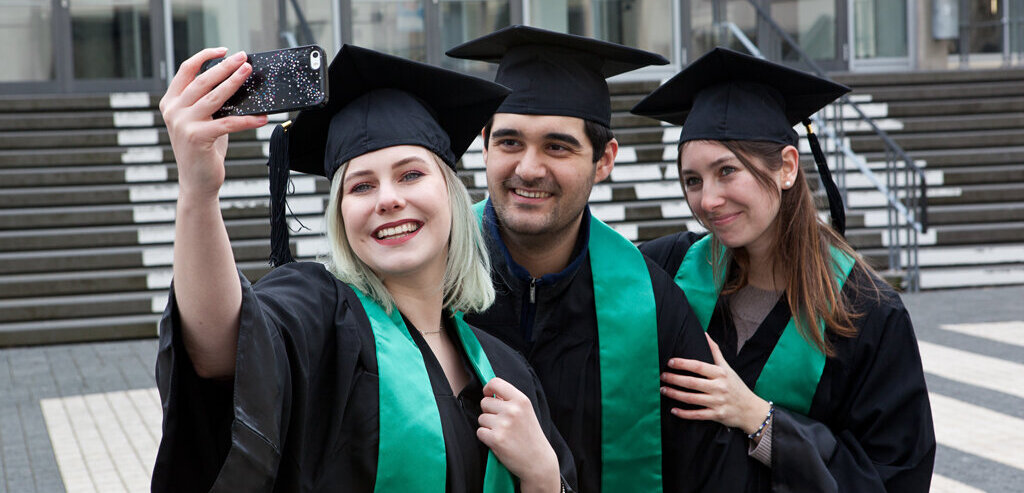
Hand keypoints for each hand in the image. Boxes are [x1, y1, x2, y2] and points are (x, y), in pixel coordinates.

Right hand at [159, 48, 267, 200]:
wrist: (197, 181)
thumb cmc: (204, 149)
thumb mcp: (203, 120)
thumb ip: (211, 102)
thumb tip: (237, 83)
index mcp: (171, 102)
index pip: (186, 70)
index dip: (205, 57)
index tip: (224, 51)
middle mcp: (173, 110)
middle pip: (202, 80)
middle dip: (225, 67)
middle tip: (243, 58)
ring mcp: (183, 123)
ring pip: (214, 96)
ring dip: (234, 82)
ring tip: (249, 73)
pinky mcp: (196, 137)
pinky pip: (228, 123)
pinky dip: (247, 120)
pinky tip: (262, 117)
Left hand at [478, 378, 560, 492]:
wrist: (538, 461)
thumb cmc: (530, 436)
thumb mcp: (526, 412)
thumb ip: (510, 401)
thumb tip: (490, 392)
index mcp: (521, 400)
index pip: (495, 382)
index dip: (488, 389)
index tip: (488, 395)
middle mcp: (512, 410)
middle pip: (484, 402)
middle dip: (488, 412)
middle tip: (501, 422)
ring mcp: (504, 424)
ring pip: (481, 418)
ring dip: (487, 426)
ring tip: (502, 433)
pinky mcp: (496, 439)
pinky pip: (480, 432)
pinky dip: (486, 437)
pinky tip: (498, 441)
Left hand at [660, 333, 770, 434]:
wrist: (751, 410)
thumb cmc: (736, 386)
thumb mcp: (727, 368)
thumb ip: (715, 352)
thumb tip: (704, 334)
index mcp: (721, 374)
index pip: (699, 366)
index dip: (683, 364)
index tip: (670, 362)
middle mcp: (719, 387)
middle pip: (692, 382)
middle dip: (675, 379)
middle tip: (662, 376)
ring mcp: (717, 402)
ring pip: (692, 398)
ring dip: (675, 394)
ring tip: (663, 390)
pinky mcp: (717, 415)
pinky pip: (697, 415)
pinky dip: (684, 413)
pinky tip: (673, 410)